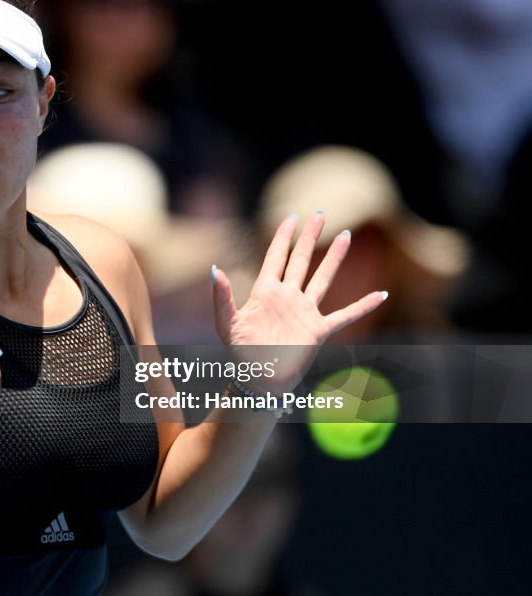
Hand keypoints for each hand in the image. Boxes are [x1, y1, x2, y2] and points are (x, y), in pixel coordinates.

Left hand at [211, 212, 386, 390]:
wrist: (258, 381)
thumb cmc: (240, 354)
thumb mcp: (226, 325)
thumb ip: (221, 297)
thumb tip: (214, 270)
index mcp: (265, 293)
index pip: (276, 257)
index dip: (283, 237)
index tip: (291, 217)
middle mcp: (287, 297)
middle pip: (301, 260)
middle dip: (310, 238)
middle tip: (320, 214)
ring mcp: (304, 312)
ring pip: (322, 279)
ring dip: (334, 258)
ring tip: (346, 236)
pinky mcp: (318, 330)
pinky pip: (345, 315)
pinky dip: (363, 306)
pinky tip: (380, 295)